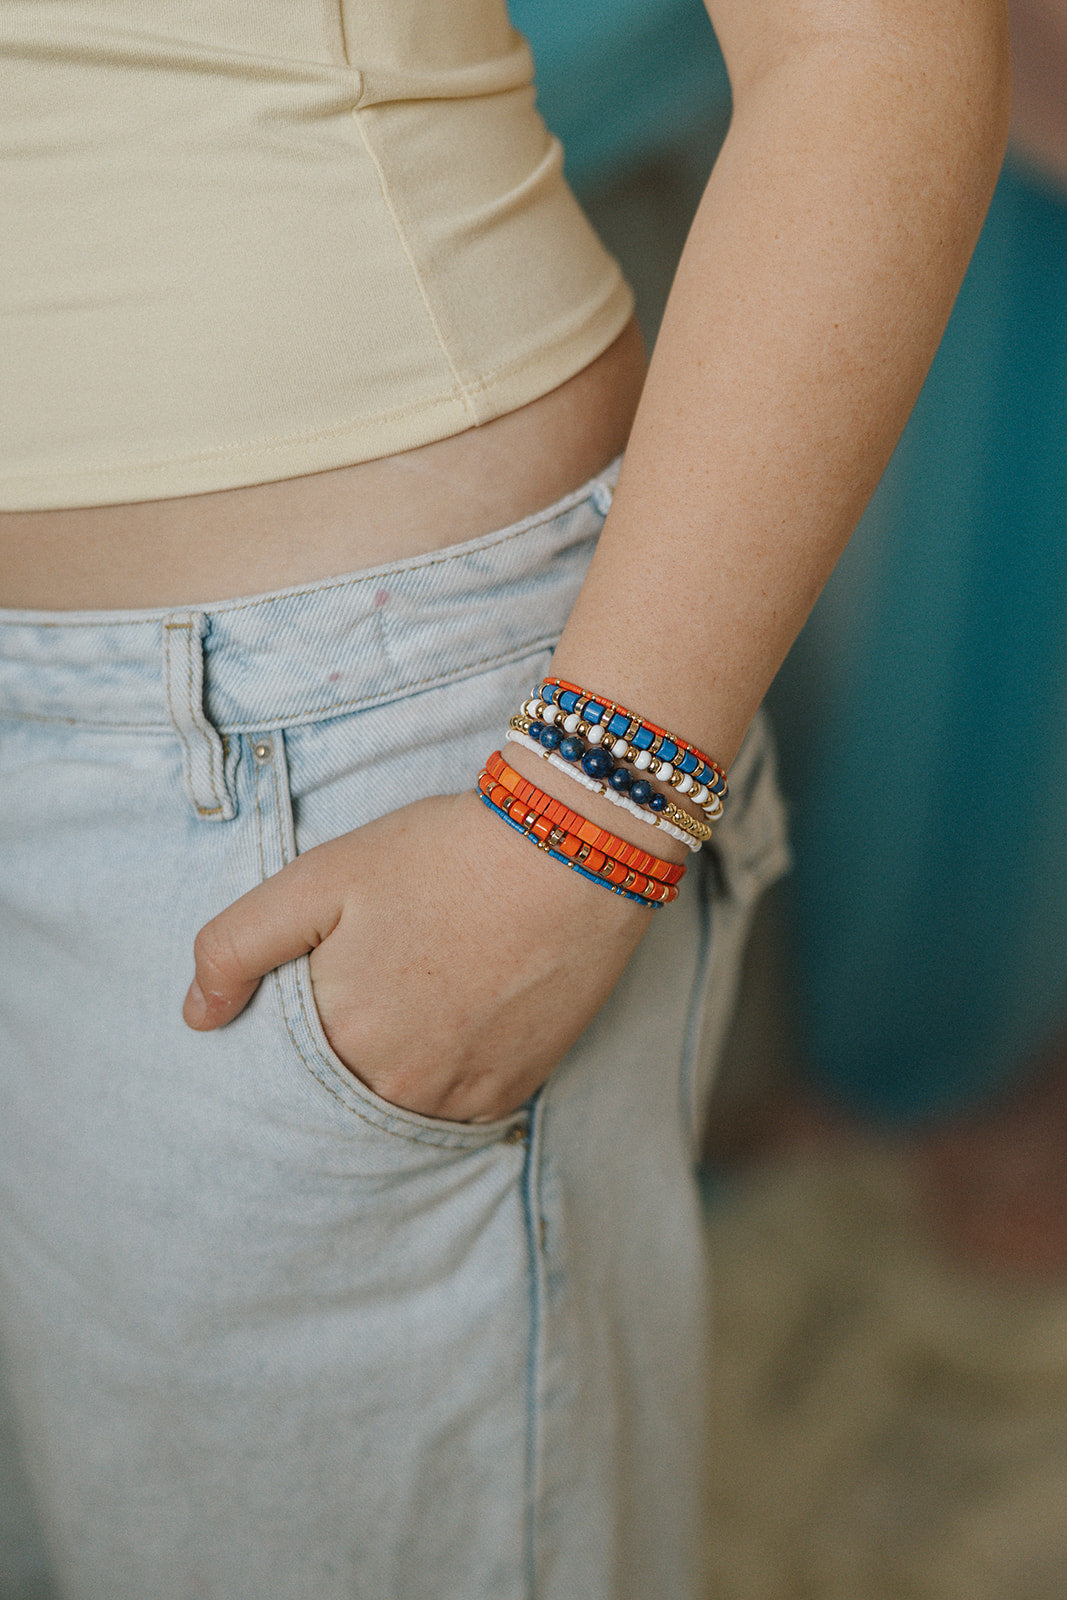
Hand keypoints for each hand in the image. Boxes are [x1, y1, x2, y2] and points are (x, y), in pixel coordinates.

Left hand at [183, 790, 651, 1121]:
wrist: (571, 850)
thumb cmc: (442, 855)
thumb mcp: (319, 878)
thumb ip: (237, 946)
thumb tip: (196, 1015)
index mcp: (340, 1036)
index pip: (283, 1067)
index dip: (295, 1022)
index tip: (322, 980)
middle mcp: (398, 1084)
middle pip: (341, 1090)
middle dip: (344, 1047)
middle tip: (375, 981)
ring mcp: (461, 1094)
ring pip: (398, 1104)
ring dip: (393, 1068)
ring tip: (416, 995)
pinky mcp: (515, 1088)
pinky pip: (457, 1110)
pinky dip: (444, 1077)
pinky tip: (455, 1020)